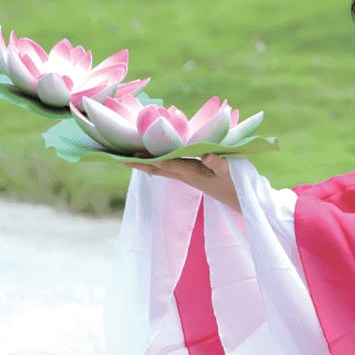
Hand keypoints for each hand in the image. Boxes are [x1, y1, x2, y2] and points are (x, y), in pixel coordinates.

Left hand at [120, 153, 242, 211]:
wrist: (238, 199)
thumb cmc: (235, 182)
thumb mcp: (229, 170)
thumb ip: (218, 162)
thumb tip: (205, 154)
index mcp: (191, 172)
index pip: (166, 163)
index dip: (148, 158)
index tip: (131, 155)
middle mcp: (184, 175)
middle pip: (155, 169)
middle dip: (137, 164)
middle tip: (117, 158)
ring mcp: (186, 177)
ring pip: (159, 170)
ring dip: (142, 164)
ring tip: (126, 157)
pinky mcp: (190, 176)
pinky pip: (167, 169)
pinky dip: (155, 163)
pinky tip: (149, 160)